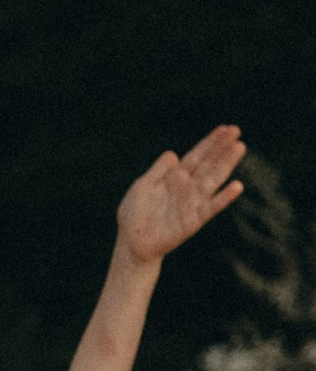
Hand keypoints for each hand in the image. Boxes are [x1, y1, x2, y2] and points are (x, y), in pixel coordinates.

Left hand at [117, 125, 245, 265]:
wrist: (132, 241)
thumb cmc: (135, 214)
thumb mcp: (143, 186)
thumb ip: (158, 171)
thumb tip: (173, 154)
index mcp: (175, 177)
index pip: (197, 155)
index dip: (210, 142)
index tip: (226, 129)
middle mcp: (188, 187)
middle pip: (208, 164)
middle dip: (222, 148)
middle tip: (237, 131)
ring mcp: (192, 203)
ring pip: (213, 180)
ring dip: (226, 164)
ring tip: (239, 148)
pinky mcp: (194, 221)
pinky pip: (211, 207)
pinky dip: (224, 197)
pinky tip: (237, 186)